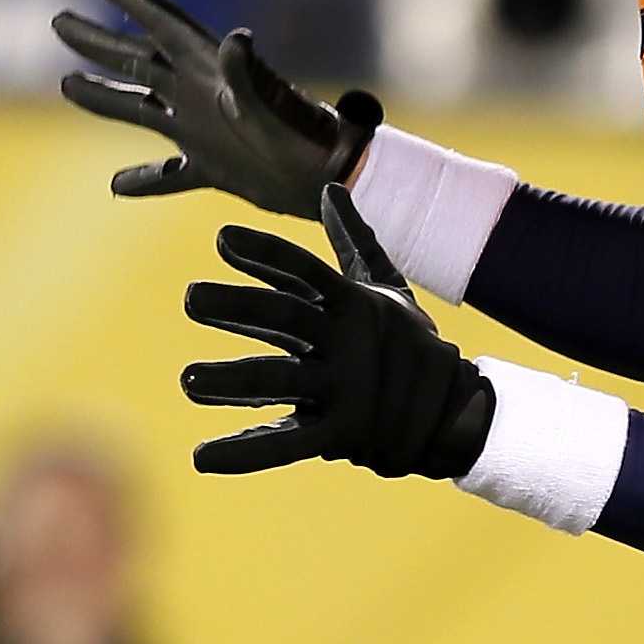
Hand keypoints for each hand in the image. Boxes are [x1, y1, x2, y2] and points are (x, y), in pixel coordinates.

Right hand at [54, 0, 380, 218]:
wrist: (331, 179)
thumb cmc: (306, 139)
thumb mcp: (272, 105)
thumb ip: (249, 75)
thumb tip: (235, 39)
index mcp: (210, 71)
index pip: (160, 24)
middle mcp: (200, 95)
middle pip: (137, 61)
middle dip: (98, 41)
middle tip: (58, 20)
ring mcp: (203, 132)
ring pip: (141, 111)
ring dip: (105, 98)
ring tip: (65, 86)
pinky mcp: (214, 169)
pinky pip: (169, 175)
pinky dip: (144, 180)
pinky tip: (116, 186)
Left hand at [180, 185, 493, 478]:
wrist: (454, 411)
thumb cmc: (410, 341)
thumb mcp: (385, 285)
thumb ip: (353, 239)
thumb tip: (330, 186)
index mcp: (354, 303)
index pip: (306, 271)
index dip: (267, 254)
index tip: (222, 238)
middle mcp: (348, 341)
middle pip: (287, 318)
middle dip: (239, 307)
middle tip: (191, 298)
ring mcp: (345, 389)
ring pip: (280, 381)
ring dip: (233, 380)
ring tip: (188, 379)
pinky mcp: (341, 435)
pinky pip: (289, 445)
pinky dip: (247, 451)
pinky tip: (203, 457)